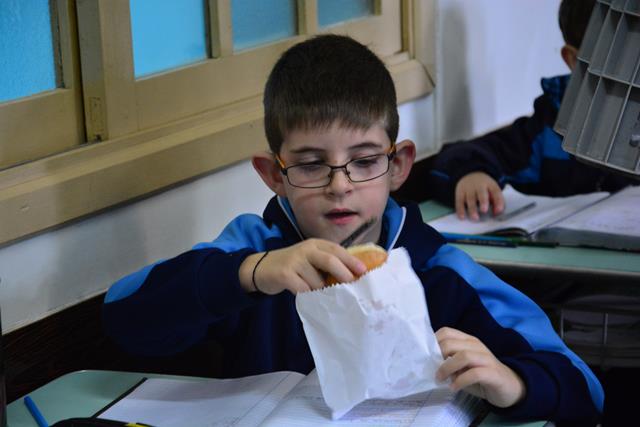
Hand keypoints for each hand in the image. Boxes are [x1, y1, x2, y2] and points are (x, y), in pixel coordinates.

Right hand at [239, 239, 366, 294]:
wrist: (261, 268)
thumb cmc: (293, 266)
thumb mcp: (310, 259)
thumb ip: (327, 263)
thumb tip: (354, 275)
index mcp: (315, 244)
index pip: (337, 250)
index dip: (351, 260)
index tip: (364, 271)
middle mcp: (306, 249)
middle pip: (329, 260)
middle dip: (344, 273)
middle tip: (352, 285)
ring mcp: (294, 261)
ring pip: (316, 280)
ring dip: (321, 290)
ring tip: (318, 293)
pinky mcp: (284, 274)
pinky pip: (303, 288)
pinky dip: (307, 294)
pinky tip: (305, 294)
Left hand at [435, 327, 524, 407]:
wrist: (510, 387)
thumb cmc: (481, 377)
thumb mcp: (463, 367)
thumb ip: (449, 362)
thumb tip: (429, 364)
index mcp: (468, 341)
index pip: (447, 332)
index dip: (433, 342)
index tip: (425, 355)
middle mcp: (477, 346)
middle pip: (451, 343)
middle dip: (437, 356)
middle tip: (432, 370)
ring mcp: (486, 359)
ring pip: (463, 356)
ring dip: (447, 368)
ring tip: (440, 379)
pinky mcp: (493, 373)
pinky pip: (475, 373)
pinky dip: (461, 381)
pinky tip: (454, 388)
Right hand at [454, 172, 503, 219]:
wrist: (469, 175)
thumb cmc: (483, 187)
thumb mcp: (492, 190)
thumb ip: (497, 201)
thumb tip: (497, 212)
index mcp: (490, 184)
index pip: (495, 191)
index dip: (498, 201)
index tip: (498, 211)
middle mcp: (479, 185)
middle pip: (481, 193)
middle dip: (483, 202)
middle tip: (484, 210)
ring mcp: (468, 188)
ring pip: (470, 198)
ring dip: (472, 209)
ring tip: (475, 218)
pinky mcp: (460, 192)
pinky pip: (459, 201)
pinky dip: (460, 209)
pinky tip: (462, 216)